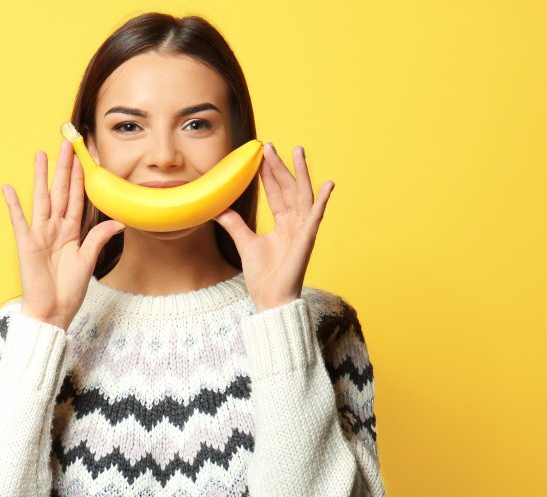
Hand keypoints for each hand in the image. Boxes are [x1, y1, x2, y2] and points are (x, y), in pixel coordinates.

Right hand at [1, 139, 124, 329]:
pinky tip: (8, 187)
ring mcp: (40, 234)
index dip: (80, 178)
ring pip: (41, 199)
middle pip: (59, 191)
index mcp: (71, 231)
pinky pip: (19, 220)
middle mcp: (55, 228)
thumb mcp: (88, 261)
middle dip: (63, 168)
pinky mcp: (26, 244)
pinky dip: (14, 204)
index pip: (76, 198)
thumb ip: (99, 239)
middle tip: (65, 144)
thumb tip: (119, 222)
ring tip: (40, 155)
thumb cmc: (68, 290)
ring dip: (41, 177)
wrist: (52, 311)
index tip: (83, 158)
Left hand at [212, 143, 334, 312]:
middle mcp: (294, 224)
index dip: (269, 173)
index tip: (262, 154)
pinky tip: (327, 186)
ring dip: (302, 174)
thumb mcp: (245, 243)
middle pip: (289, 188)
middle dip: (281, 166)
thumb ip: (235, 224)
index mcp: (282, 224)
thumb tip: (218, 208)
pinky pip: (315, 218)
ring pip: (303, 196)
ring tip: (299, 152)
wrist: (269, 299)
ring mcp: (302, 231)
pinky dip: (322, 202)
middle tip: (271, 146)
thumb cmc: (263, 276)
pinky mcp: (306, 241)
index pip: (276, 192)